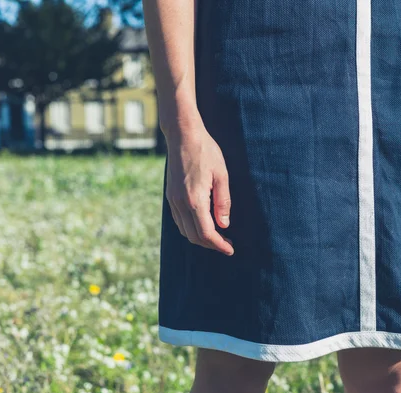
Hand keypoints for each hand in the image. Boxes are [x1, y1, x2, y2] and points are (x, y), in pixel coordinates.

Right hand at [165, 124, 234, 255]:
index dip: (219, 245)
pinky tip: (204, 224)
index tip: (231, 249)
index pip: (206, 233)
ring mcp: (172, 200)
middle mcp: (180, 203)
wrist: (182, 135)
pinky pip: (179, 221)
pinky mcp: (170, 196)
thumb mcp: (222, 175)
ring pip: (185, 231)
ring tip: (218, 236)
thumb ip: (223, 202)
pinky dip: (191, 228)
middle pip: (194, 236)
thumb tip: (224, 225)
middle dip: (211, 244)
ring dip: (201, 238)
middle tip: (228, 244)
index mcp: (195, 199)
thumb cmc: (206, 152)